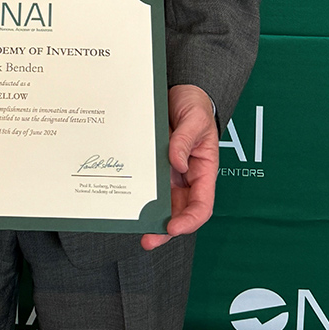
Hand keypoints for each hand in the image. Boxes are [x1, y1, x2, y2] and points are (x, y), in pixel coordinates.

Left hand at [141, 84, 218, 249]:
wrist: (179, 90)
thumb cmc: (194, 105)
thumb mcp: (195, 118)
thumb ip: (186, 140)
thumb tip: (176, 163)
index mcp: (203, 171)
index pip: (201, 205)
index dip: (189, 220)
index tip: (174, 227)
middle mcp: (185, 177)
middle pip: (178, 212)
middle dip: (165, 230)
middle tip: (148, 239)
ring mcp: (167, 173)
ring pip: (160, 203)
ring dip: (149, 218)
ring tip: (133, 227)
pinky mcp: (152, 165)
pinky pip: (145, 184)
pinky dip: (137, 196)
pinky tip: (125, 202)